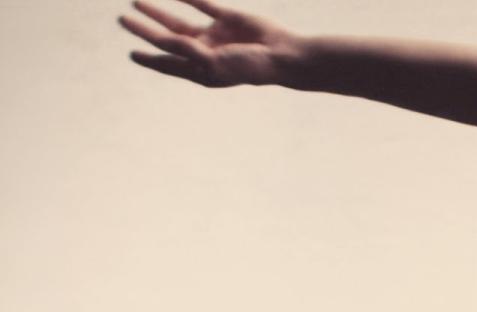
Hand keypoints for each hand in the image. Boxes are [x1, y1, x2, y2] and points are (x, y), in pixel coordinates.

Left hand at [119, 0, 300, 87]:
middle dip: (145, 30)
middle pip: (168, 40)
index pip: (169, 63)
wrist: (283, 54)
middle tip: (123, 20)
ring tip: (136, 1)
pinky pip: (202, 5)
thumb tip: (160, 38)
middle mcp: (206, 53)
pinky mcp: (228, 18)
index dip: (149, 58)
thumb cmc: (250, 67)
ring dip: (158, 13)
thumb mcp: (213, 63)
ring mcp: (216, 35)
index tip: (132, 53)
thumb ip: (186, 49)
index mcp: (202, 70)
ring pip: (180, 22)